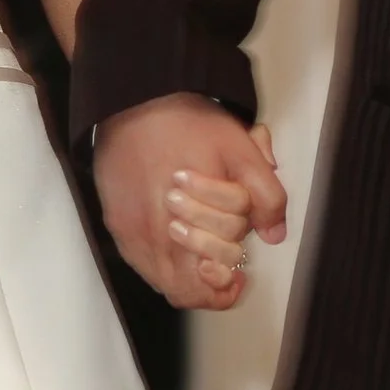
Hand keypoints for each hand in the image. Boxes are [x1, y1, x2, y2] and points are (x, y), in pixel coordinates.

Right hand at [93, 93, 288, 310]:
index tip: (240, 277)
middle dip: (213, 275)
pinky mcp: (116, 225)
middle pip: (188, 289)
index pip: (216, 273)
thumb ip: (265, 194)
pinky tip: (176, 242)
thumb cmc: (186, 124)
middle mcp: (157, 234)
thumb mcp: (241, 150)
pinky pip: (142, 265)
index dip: (233, 278)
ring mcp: (132, 232)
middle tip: (223, 257)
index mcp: (193, 218)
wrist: (136, 101)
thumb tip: (273, 233)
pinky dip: (163, 265)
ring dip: (187, 278)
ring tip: (202, 259)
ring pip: (164, 283)